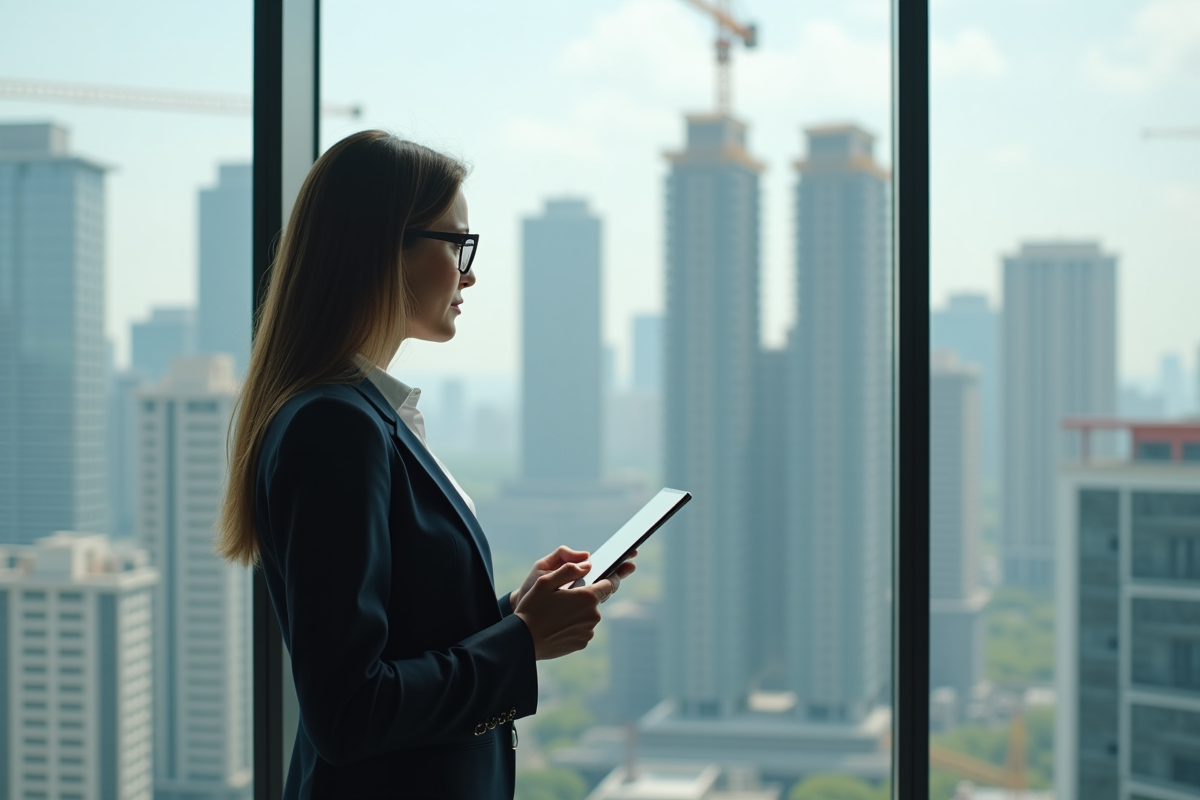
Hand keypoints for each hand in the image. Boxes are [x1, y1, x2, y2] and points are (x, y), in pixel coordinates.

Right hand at [512, 555, 637, 660]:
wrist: (523, 641)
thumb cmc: (532, 608)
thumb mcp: (545, 581)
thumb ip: (569, 570)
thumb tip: (588, 565)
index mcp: (587, 597)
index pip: (610, 584)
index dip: (610, 577)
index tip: (611, 574)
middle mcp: (593, 615)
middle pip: (596, 600)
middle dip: (585, 596)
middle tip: (564, 597)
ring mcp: (588, 631)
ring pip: (588, 615)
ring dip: (578, 612)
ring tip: (557, 613)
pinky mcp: (582, 643)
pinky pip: (582, 629)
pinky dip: (574, 625)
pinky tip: (557, 625)